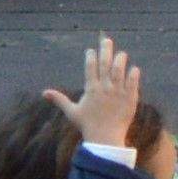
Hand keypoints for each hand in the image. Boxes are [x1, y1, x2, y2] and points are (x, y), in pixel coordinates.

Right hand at [64, 34, 142, 151]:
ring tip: (121, 54)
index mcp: (91, 89)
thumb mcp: (72, 112)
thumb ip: (59, 99)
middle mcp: (104, 88)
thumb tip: (43, 93)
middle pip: (105, 64)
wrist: (105, 139)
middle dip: (105, 50)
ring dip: (121, 59)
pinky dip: (134, 74)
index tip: (91, 50)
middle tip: (107, 40)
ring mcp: (118, 92)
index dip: (90, 57)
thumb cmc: (87, 126)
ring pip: (120, 70)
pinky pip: (133, 82)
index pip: (90, 67)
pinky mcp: (130, 98)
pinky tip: (134, 68)